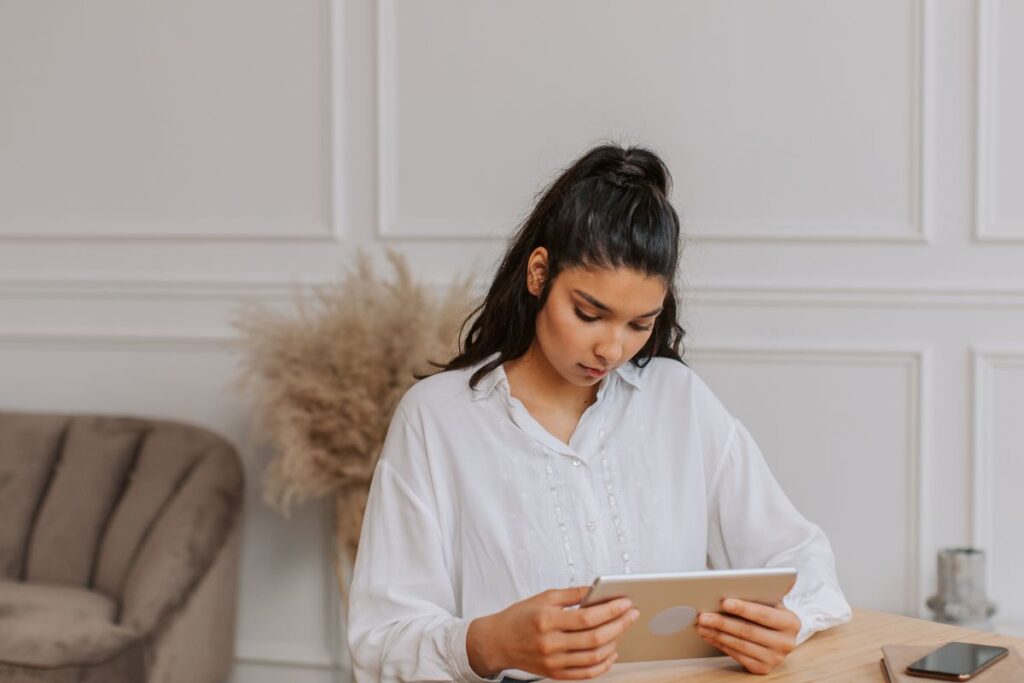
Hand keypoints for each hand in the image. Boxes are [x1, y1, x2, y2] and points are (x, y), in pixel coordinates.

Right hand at [467, 586, 639, 679]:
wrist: (497, 642)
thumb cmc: (520, 617)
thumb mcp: (543, 597)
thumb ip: (572, 594)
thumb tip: (597, 590)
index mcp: (547, 621)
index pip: (587, 618)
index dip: (610, 610)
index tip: (626, 602)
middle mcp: (550, 644)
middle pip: (594, 638)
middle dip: (619, 625)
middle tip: (632, 614)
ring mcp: (553, 662)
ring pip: (594, 657)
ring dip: (614, 644)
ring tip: (622, 630)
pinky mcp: (555, 674)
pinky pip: (586, 674)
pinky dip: (603, 665)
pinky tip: (612, 652)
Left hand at [695, 599, 800, 674]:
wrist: (777, 636)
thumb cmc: (768, 612)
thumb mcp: (772, 601)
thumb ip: (764, 591)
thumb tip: (747, 582)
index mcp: (791, 622)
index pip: (764, 614)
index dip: (743, 608)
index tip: (724, 602)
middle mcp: (786, 643)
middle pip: (748, 631)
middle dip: (722, 622)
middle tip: (703, 616)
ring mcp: (775, 658)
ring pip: (740, 645)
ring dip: (717, 634)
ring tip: (701, 625)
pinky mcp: (762, 668)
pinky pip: (737, 656)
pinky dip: (720, 644)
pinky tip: (709, 635)